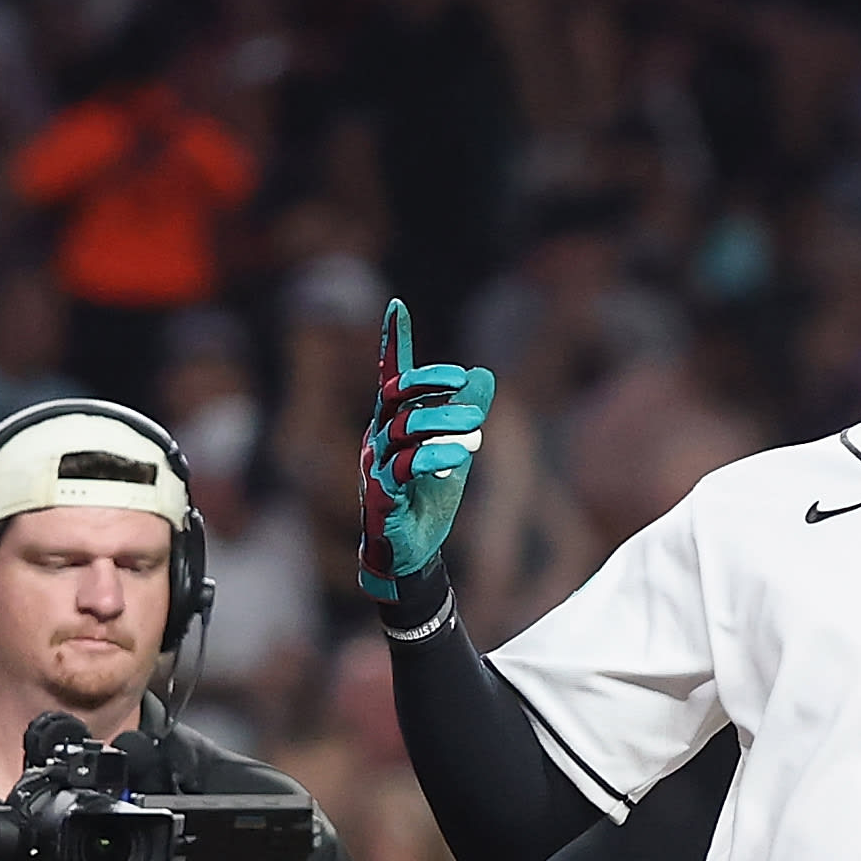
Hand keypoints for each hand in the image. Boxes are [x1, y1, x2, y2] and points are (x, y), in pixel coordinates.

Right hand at [357, 297, 493, 605]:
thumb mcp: (455, 449)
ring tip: (477, 428)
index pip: (391, 377)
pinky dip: (430, 457)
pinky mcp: (380, 495)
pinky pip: (401, 467)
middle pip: (397, 395)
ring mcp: (374, 466)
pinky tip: (454, 457)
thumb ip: (465, 413)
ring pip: (404, 428)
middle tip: (464, 384)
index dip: (392, 343)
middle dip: (430, 383)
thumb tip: (485, 374)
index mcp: (391, 424)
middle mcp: (377, 439)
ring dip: (443, 423)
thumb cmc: (425, 500)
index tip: (396, 307)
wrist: (409, 554)